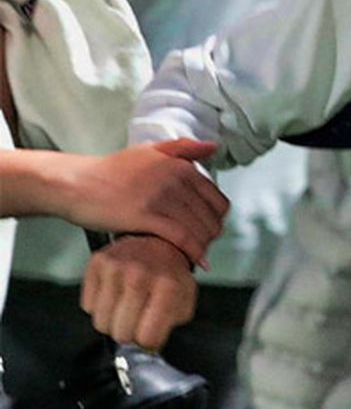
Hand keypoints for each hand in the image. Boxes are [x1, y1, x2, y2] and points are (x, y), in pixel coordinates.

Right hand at [55, 140, 228, 266]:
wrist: (75, 183)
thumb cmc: (111, 171)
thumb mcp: (149, 151)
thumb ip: (183, 149)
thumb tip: (213, 147)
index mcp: (180, 166)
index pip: (217, 201)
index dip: (217, 220)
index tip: (209, 230)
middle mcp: (175, 179)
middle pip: (210, 218)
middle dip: (210, 236)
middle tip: (202, 246)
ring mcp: (160, 197)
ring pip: (198, 229)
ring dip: (202, 247)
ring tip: (196, 255)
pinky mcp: (145, 216)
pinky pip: (180, 238)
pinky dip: (192, 252)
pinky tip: (194, 262)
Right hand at [82, 236, 196, 351]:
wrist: (158, 240)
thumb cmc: (170, 273)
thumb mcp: (185, 297)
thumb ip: (172, 323)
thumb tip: (151, 348)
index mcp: (168, 286)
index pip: (147, 337)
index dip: (148, 343)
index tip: (149, 336)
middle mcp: (139, 275)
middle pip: (121, 334)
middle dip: (130, 333)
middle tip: (137, 320)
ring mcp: (115, 267)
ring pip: (101, 323)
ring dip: (113, 321)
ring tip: (126, 306)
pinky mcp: (96, 263)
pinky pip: (87, 306)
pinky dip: (99, 306)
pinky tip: (115, 294)